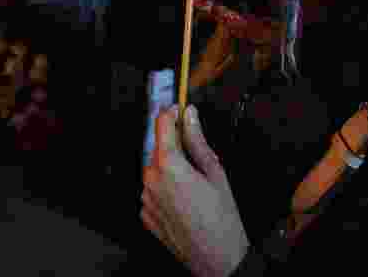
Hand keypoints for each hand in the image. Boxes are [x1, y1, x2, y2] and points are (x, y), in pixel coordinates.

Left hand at [142, 105, 249, 276]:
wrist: (217, 260)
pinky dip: (165, 189)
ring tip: (194, 186)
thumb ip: (197, 140)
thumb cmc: (221, 220)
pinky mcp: (145, 214)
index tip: (179, 108)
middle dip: (174, 146)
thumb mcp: (215, 172)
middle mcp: (151, 180)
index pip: (162, 124)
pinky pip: (152, 191)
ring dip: (170, 169)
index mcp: (169, 165)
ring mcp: (146, 199)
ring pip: (155, 170)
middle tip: (196, 157)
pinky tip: (184, 200)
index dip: (171, 112)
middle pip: (158, 148)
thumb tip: (190, 116)